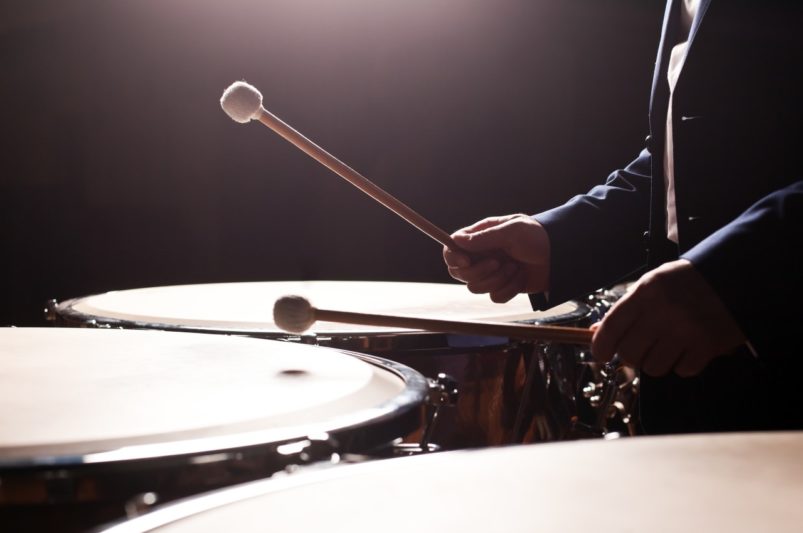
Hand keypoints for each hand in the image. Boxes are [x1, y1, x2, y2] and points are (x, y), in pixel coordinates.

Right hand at [442, 214, 549, 302]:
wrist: (561, 258)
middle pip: (459, 272)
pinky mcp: (503, 286)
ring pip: (475, 287)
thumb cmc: (538, 237)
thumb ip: (484, 237)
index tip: (465, 260)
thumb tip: (457, 240)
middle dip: (479, 271)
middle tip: (499, 262)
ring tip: (514, 268)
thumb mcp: (512, 232)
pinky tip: (521, 277)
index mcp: (481, 237)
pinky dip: (509, 289)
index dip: (453, 256)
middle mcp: (482, 255)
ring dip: (497, 280)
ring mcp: (491, 272)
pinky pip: (494, 297)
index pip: (452, 248)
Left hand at [592, 259, 746, 376]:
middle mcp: (663, 312)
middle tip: (640, 348)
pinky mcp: (707, 346)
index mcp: (646, 293)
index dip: (600, 346)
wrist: (736, 276)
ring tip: (668, 346)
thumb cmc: (688, 281)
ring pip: (653, 367)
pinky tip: (689, 347)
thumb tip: (596, 331)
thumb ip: (626, 308)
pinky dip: (683, 364)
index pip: (611, 328)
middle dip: (631, 356)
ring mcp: (686, 331)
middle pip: (629, 354)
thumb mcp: (653, 284)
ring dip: (657, 361)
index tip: (600, 353)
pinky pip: (682, 370)